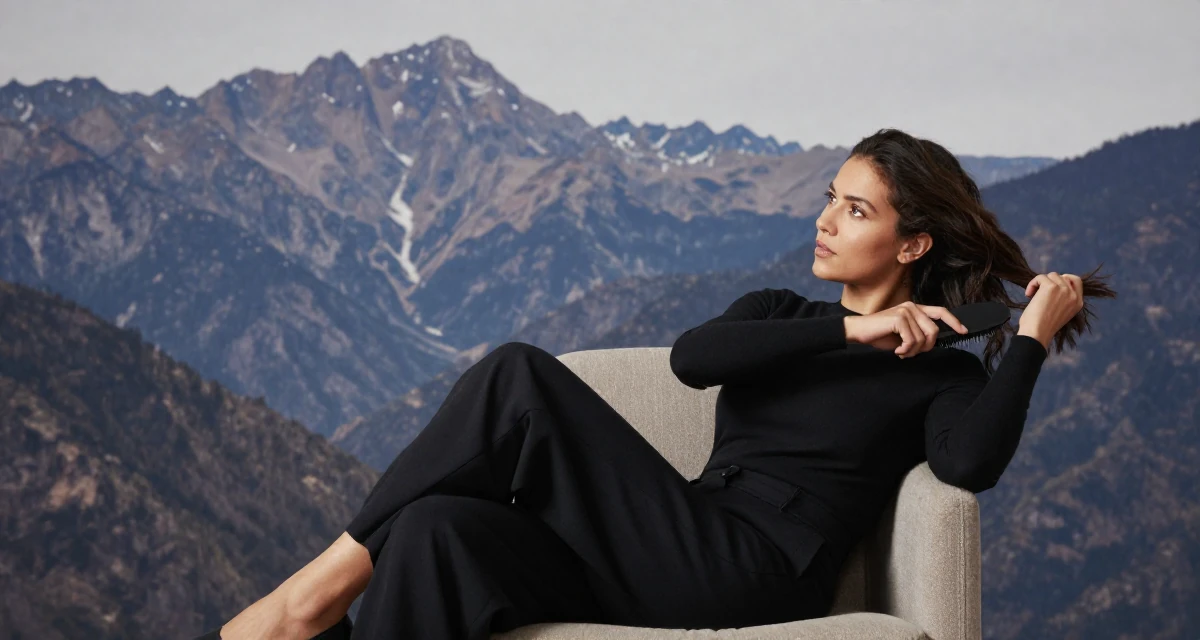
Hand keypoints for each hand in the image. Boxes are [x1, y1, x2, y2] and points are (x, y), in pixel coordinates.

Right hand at [844, 301, 969, 358]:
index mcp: (914, 308)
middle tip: (911, 353)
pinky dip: (906, 350)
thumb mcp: (903, 335)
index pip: (940, 311)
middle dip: (926, 346)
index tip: (963, 331)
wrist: (858, 331)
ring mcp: (906, 311)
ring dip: (913, 351)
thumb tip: (930, 344)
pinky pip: (912, 340)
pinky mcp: (899, 318)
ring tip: (901, 352)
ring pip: (923, 338)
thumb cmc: (879, 334)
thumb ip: (918, 335)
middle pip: (934, 330)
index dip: (954, 321)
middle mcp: (912, 307)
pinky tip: (897, 350)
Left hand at [1018, 272, 1083, 349]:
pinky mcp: (1051, 287)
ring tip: (1033, 295)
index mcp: (1078, 303)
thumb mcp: (1061, 313)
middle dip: (1050, 282)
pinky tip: (1028, 295)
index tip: (1052, 286)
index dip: (1063, 279)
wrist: (1037, 333)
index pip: (1076, 281)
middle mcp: (1073, 295)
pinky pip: (1040, 277)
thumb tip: (1053, 285)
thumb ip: (1063, 300)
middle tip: (1040, 292)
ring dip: (1040, 283)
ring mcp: (1064, 290)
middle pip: (1062, 276)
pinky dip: (1032, 284)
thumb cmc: (1043, 327)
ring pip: (1051, 275)